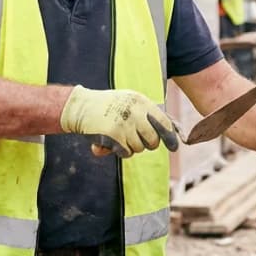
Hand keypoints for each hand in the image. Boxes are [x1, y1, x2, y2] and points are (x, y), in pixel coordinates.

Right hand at [60, 86, 179, 157]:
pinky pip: (126, 153)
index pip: (163, 122)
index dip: (170, 137)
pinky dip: (121, 151)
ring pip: (139, 148)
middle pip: (153, 140)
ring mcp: (124, 124)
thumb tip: (173, 132)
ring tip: (119, 135)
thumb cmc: (108, 106)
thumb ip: (147, 114)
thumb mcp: (129, 102)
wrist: (81, 107)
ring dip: (131, 147)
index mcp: (141, 102)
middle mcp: (135, 112)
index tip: (175, 147)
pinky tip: (112, 141)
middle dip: (147, 144)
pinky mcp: (114, 136)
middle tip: (137, 140)